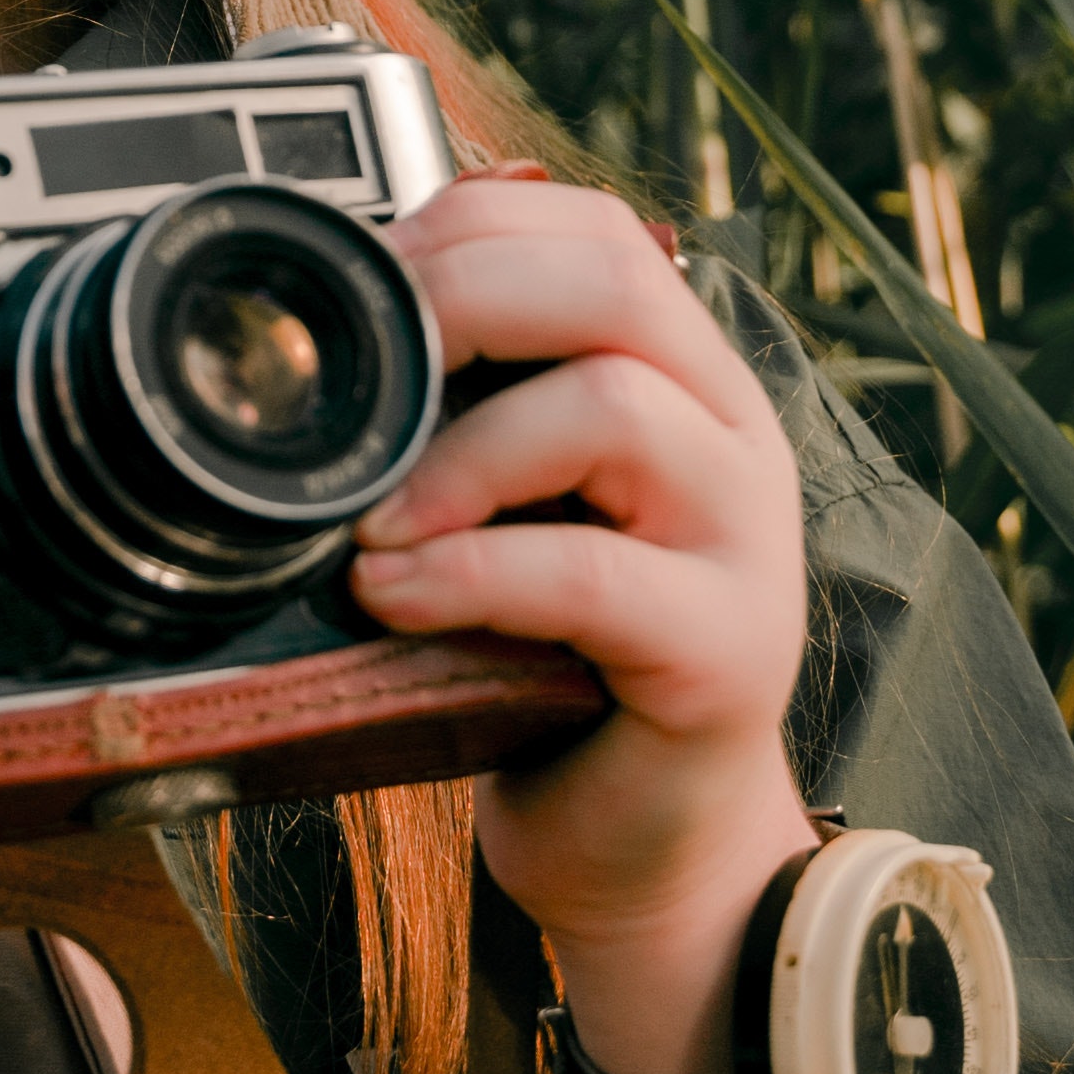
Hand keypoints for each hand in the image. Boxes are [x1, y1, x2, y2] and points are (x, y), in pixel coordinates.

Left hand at [345, 180, 818, 964]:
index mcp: (684, 377)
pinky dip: (468, 571)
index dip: (466, 230)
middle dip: (461, 301)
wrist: (650, 843)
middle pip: (615, 283)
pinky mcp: (726, 649)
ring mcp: (744, 538)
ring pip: (612, 407)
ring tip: (368, 525)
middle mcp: (732, 433)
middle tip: (357, 380)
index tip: (361, 292)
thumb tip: (330, 333)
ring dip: (457, 453)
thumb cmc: (558, 667)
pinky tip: (393, 595)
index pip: (593, 233)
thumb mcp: (510, 513)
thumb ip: (467, 418)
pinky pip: (590, 571)